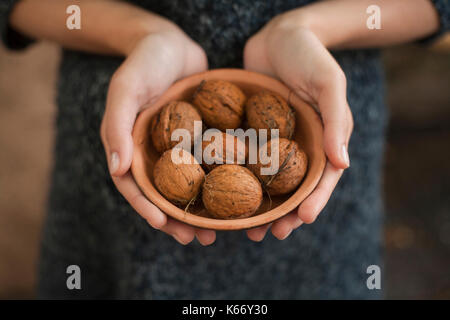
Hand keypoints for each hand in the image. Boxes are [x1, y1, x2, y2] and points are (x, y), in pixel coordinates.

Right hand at [100, 29, 215, 245]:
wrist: (170, 42)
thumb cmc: (143, 62)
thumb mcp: (126, 89)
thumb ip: (117, 126)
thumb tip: (118, 170)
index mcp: (131, 148)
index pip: (135, 186)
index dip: (147, 208)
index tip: (164, 225)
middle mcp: (154, 154)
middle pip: (165, 195)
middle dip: (179, 220)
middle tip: (198, 239)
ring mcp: (178, 149)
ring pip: (190, 187)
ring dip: (202, 210)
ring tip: (219, 231)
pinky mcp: (199, 139)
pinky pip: (210, 164)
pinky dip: (221, 182)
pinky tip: (239, 195)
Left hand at [243, 14, 352, 240]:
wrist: (279, 34)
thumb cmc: (309, 55)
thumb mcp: (328, 83)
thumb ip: (335, 121)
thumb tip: (341, 163)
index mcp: (324, 138)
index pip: (323, 177)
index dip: (314, 200)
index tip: (301, 220)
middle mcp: (300, 145)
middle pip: (294, 188)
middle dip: (284, 214)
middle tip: (269, 234)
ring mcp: (276, 141)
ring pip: (268, 181)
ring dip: (259, 206)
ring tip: (245, 229)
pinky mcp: (254, 133)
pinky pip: (246, 159)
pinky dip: (238, 179)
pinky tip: (223, 193)